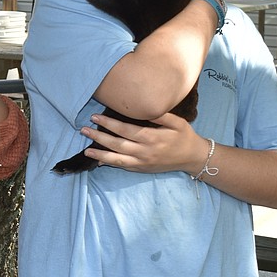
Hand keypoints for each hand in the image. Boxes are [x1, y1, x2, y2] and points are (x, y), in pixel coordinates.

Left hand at [79, 112, 208, 173]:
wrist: (192, 158)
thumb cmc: (184, 136)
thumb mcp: (177, 122)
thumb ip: (160, 115)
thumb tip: (144, 106)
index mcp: (152, 138)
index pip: (126, 130)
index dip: (109, 124)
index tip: (95, 117)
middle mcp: (145, 152)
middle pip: (117, 145)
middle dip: (99, 138)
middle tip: (84, 130)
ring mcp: (143, 163)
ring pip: (118, 159)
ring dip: (100, 154)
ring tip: (86, 150)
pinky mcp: (142, 169)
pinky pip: (124, 167)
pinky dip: (110, 164)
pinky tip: (98, 161)